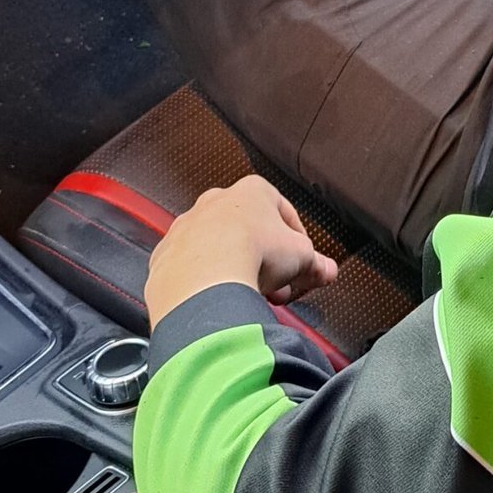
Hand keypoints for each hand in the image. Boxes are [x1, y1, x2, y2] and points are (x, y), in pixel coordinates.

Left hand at [144, 174, 337, 329]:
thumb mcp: (302, 257)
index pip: (284, 215)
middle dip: (264, 260)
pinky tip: (217, 301)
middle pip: (248, 232)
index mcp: (252, 191)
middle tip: (276, 287)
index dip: (296, 245)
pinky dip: (204, 284)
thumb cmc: (252, 254)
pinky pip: (190, 269)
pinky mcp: (166, 255)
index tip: (300, 268)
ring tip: (247, 297)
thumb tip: (327, 270)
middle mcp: (215, 202)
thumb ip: (317, 263)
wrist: (205, 280)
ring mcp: (187, 227)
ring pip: (217, 249)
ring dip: (234, 270)